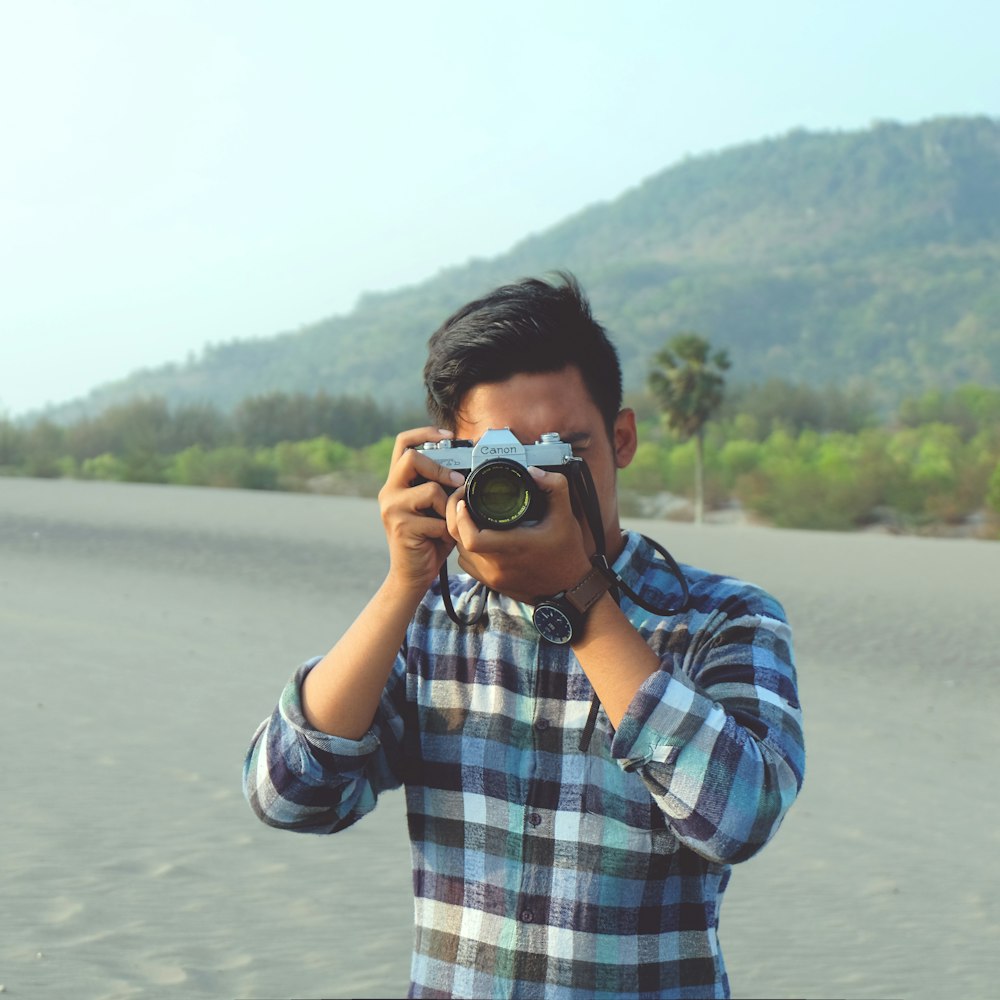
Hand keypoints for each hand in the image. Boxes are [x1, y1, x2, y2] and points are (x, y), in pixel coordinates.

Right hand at [378, 427, 464, 594]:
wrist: (412, 575)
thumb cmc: (429, 539)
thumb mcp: (436, 508)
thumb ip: (444, 487)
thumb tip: (469, 469)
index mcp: (397, 482)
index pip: (403, 443)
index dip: (425, 432)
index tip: (450, 435)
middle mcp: (389, 491)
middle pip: (412, 458)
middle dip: (440, 468)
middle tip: (457, 481)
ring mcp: (392, 508)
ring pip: (430, 490)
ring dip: (448, 507)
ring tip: (447, 522)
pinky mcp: (401, 527)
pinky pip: (436, 519)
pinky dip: (446, 530)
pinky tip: (441, 540)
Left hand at [445, 466, 591, 603]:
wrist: (569, 588)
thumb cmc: (566, 553)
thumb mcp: (566, 516)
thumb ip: (554, 487)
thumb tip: (534, 472)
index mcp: (513, 546)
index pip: (472, 537)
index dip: (460, 517)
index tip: (464, 499)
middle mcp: (498, 565)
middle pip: (459, 541)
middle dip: (454, 517)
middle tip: (462, 500)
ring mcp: (493, 577)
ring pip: (460, 552)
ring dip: (459, 533)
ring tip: (467, 516)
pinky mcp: (491, 584)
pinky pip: (467, 564)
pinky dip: (466, 549)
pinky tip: (476, 536)